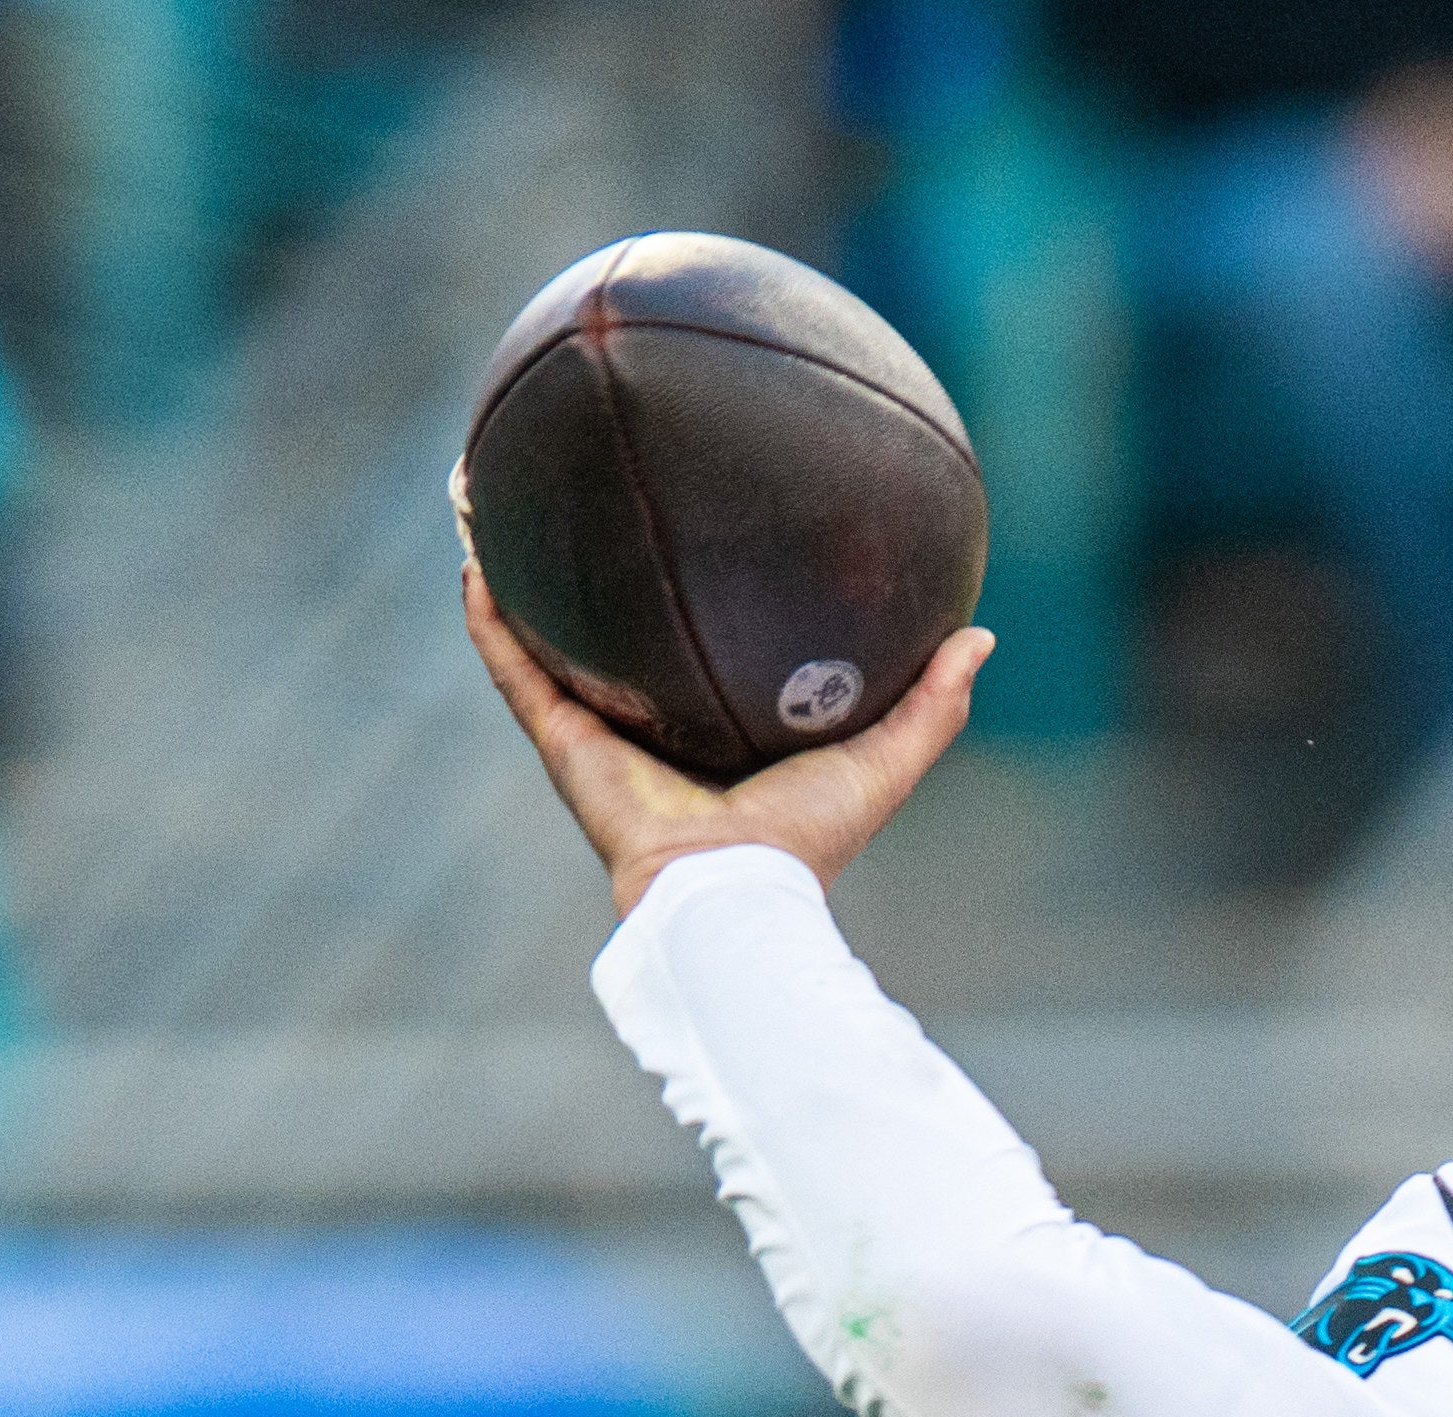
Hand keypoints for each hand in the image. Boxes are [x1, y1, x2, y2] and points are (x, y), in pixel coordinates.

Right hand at [460, 536, 989, 915]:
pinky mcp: (563, 741)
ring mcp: (599, 730)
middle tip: (578, 489)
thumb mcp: (885, 758)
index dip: (686, 591)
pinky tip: (472, 556)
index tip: (685, 522)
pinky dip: (490, 616)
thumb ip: (933, 703)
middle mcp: (652, 723)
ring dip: (509, 573)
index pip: (697, 646)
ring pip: (542, 637)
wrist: (733, 891)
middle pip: (608, 631)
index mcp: (718, 725)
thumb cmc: (810, 838)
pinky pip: (514, 666)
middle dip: (584, 568)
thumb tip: (980, 635)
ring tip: (486, 501)